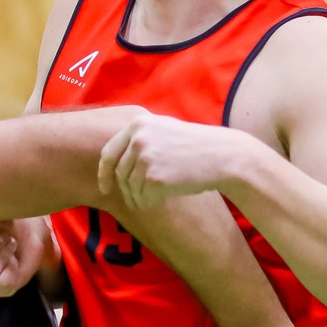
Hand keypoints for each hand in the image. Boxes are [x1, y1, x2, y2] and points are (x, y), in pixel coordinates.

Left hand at [99, 115, 256, 211]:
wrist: (222, 156)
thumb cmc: (195, 147)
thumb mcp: (164, 131)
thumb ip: (140, 140)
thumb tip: (115, 166)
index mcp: (138, 124)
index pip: (109, 153)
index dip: (104, 173)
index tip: (105, 188)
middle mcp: (138, 138)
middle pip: (119, 174)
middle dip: (128, 190)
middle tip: (141, 197)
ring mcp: (145, 157)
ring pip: (130, 188)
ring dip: (140, 198)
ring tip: (157, 196)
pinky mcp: (154, 177)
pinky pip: (142, 198)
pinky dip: (150, 202)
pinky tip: (165, 197)